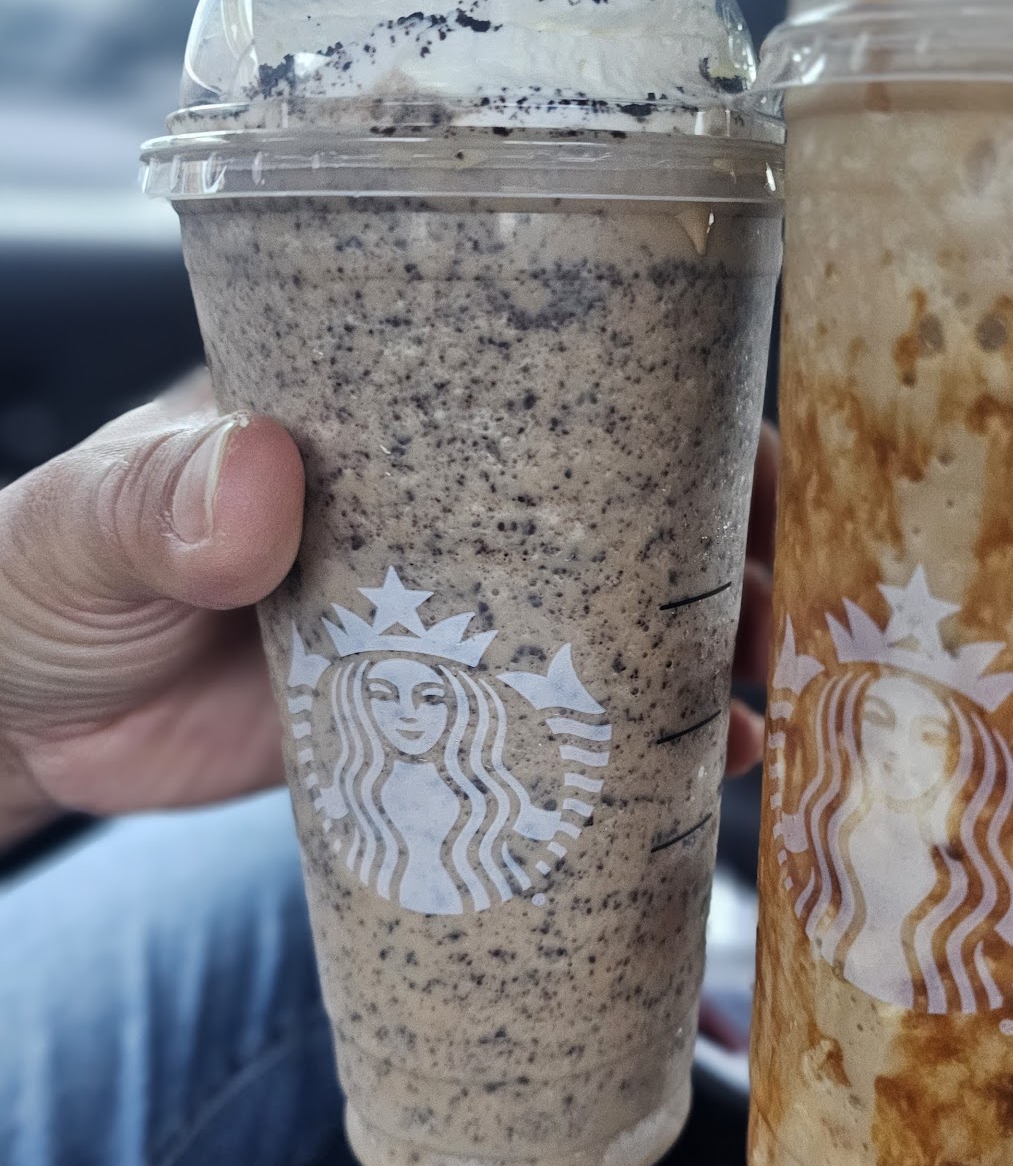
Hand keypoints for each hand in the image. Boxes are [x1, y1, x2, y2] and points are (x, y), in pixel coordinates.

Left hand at [0, 387, 778, 843]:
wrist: (23, 727)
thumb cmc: (46, 581)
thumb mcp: (87, 524)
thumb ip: (156, 503)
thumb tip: (263, 478)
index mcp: (385, 416)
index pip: (557, 382)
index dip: (676, 419)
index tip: (760, 466)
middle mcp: (445, 508)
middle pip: (626, 510)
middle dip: (726, 549)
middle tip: (784, 608)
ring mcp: (452, 620)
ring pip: (614, 624)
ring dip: (701, 656)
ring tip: (758, 705)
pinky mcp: (442, 724)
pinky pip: (561, 734)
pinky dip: (633, 755)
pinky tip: (690, 783)